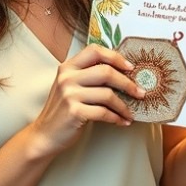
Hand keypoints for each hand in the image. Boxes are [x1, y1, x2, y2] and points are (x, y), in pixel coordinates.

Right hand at [28, 45, 143, 157]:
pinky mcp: (74, 112)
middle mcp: (67, 77)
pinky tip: (121, 121)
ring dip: (124, 106)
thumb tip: (123, 72)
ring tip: (130, 113)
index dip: (116, 57)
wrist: (45, 134)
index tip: (130, 68)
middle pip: (106, 72)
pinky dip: (116, 118)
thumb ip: (88, 75)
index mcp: (68, 67)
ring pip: (108, 94)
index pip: (95, 50)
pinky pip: (104, 112)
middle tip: (140, 92)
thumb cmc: (63, 110)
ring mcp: (69, 94)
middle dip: (127, 83)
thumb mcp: (70, 86)